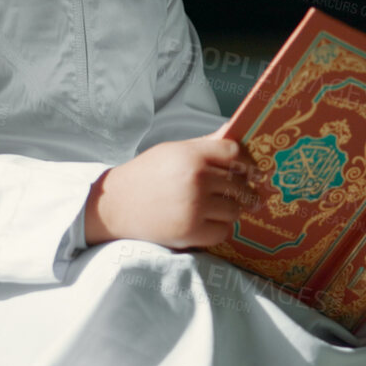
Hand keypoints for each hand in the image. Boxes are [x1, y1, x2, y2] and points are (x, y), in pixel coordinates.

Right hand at [83, 136, 255, 248]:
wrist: (113, 206)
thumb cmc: (145, 176)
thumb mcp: (172, 152)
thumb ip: (204, 145)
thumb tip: (233, 133)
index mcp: (192, 155)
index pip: (235, 152)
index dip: (247, 162)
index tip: (252, 171)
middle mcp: (197, 179)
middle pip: (239, 183)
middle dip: (244, 189)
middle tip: (247, 194)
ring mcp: (195, 206)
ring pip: (235, 209)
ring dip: (232, 210)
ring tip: (222, 208)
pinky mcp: (191, 231)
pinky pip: (223, 231)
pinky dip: (220, 228)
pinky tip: (210, 222)